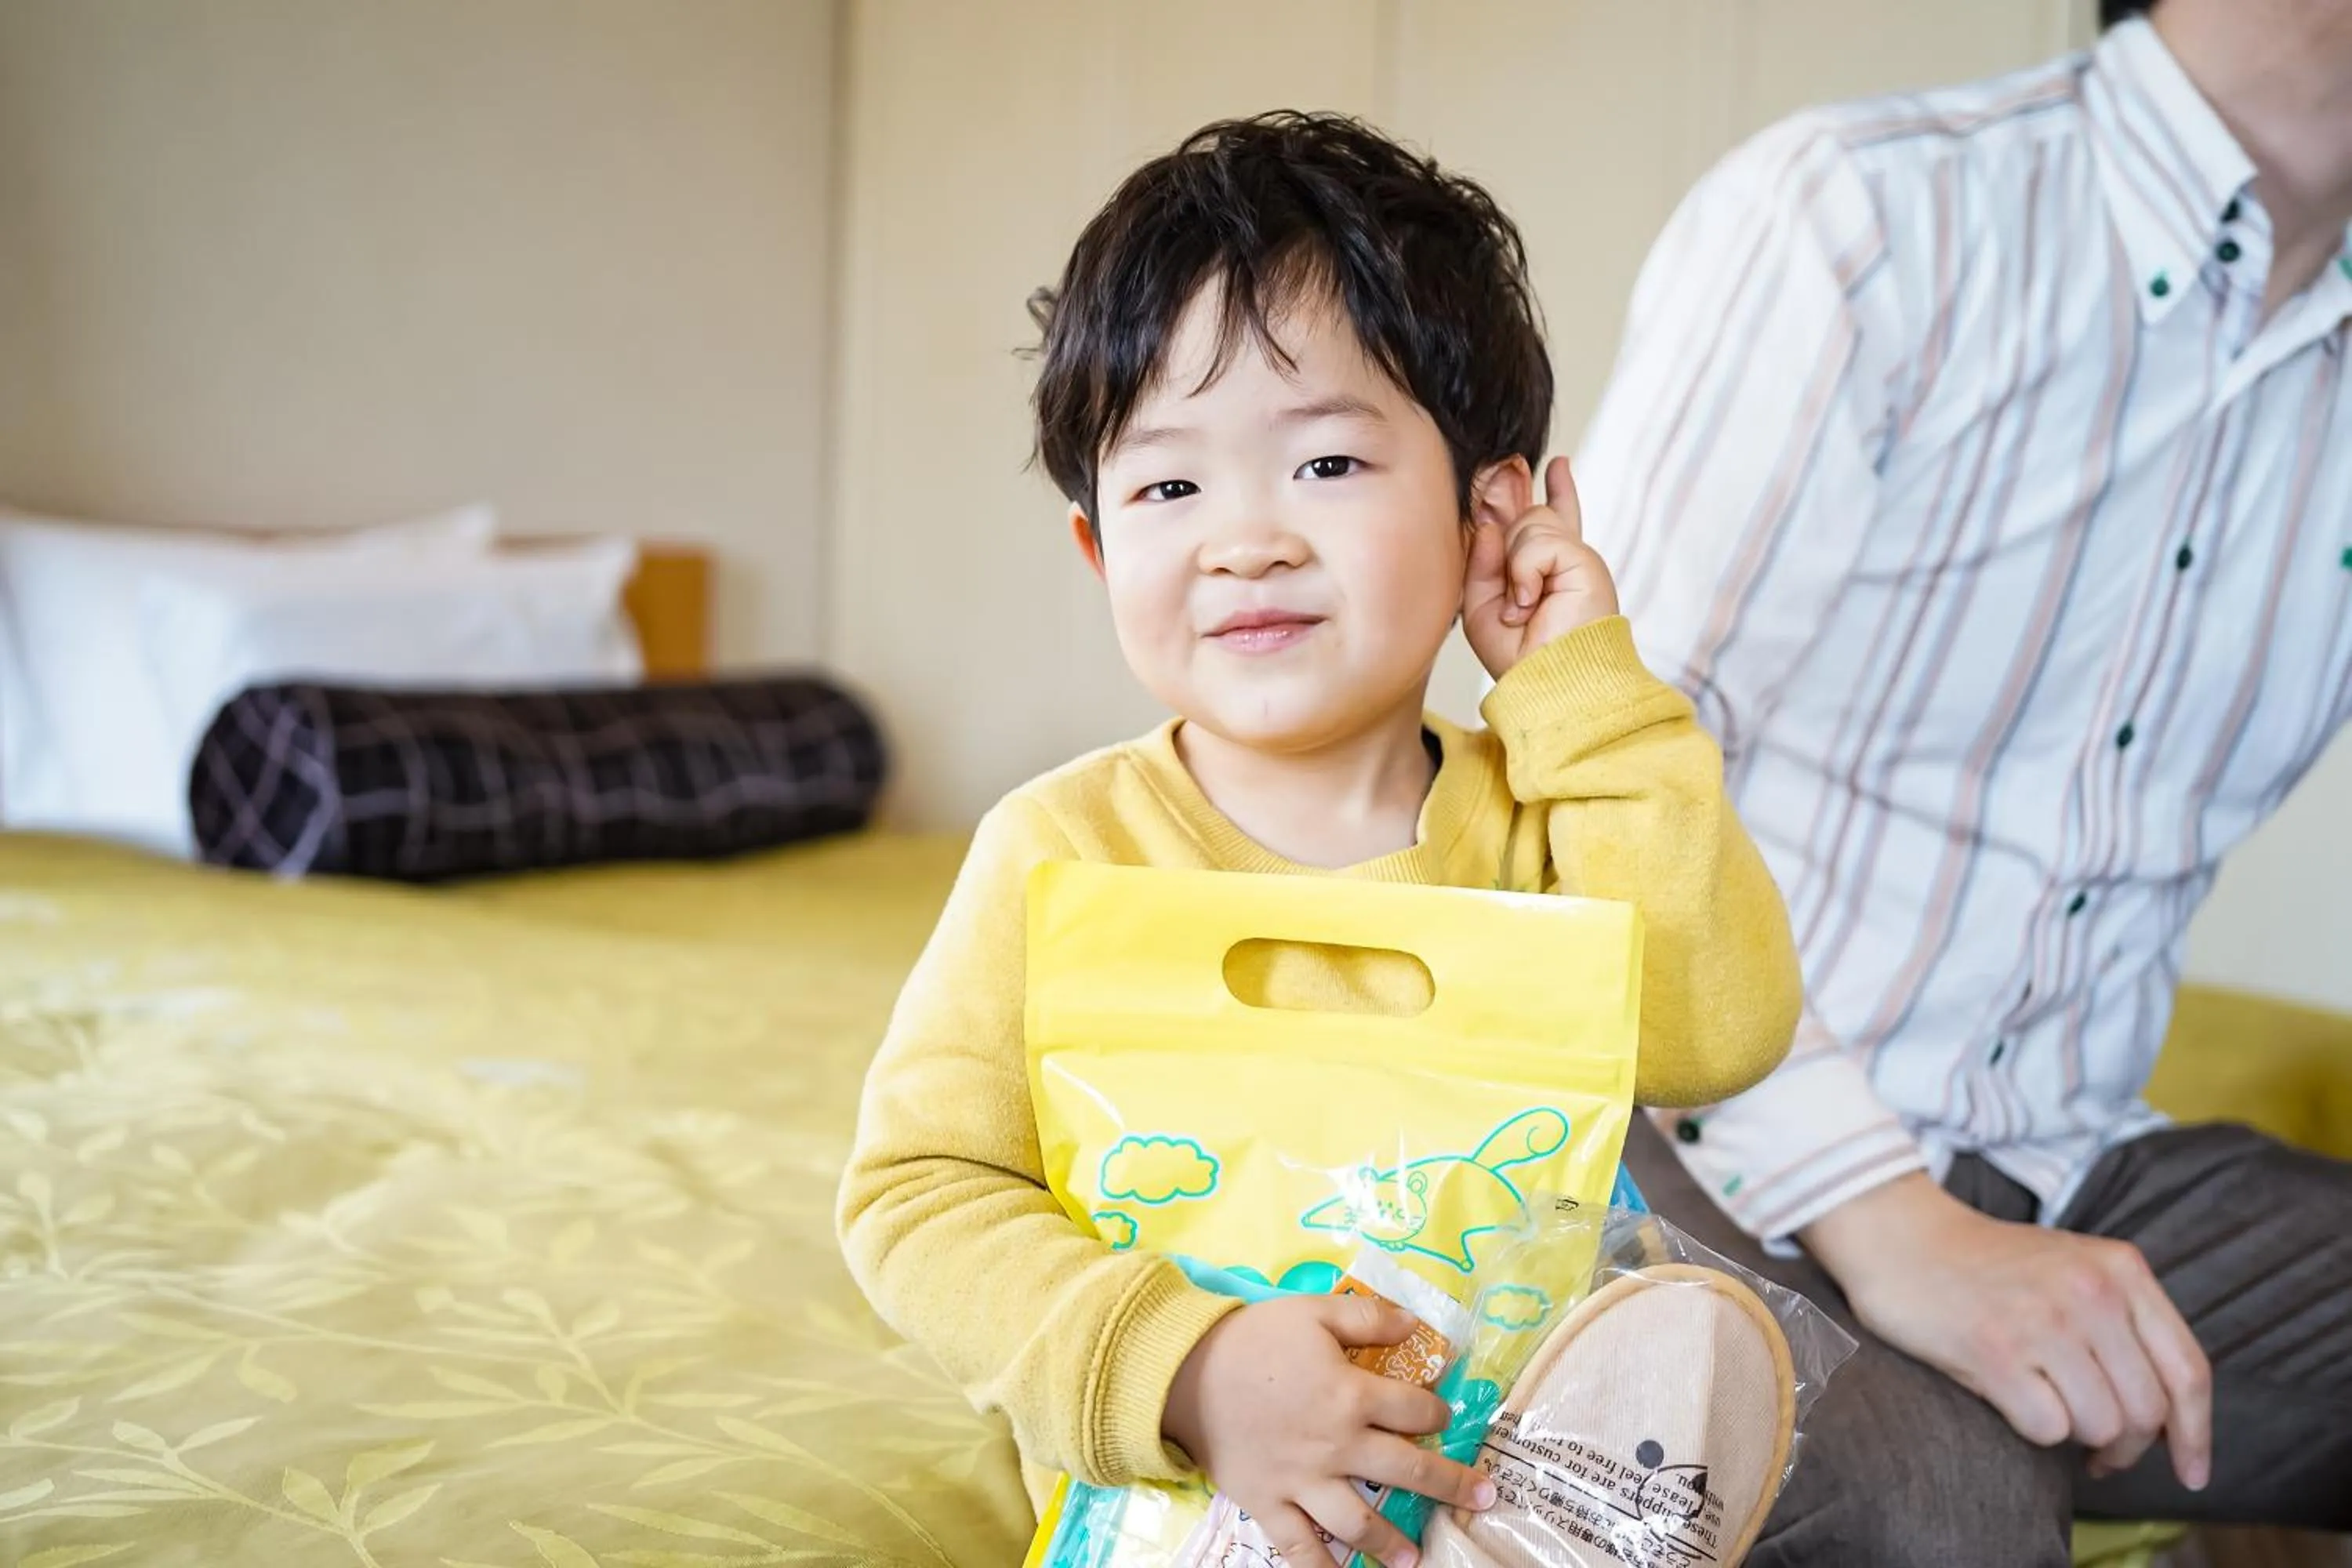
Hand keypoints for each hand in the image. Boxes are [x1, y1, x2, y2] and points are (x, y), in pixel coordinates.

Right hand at [1163, 1293, 1493, 1567]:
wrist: (1183, 1373)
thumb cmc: (1252, 1339)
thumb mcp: (1313, 1311)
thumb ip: (1368, 1318)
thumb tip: (1417, 1326)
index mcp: (1351, 1395)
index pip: (1413, 1408)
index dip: (1437, 1408)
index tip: (1443, 1412)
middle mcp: (1337, 1446)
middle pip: (1406, 1470)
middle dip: (1451, 1484)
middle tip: (1484, 1497)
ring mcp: (1303, 1482)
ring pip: (1359, 1522)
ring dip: (1392, 1542)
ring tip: (1416, 1559)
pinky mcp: (1269, 1504)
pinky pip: (1298, 1547)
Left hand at [1462, 455, 1619, 680]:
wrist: (1549, 682)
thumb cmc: (1518, 657)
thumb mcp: (1481, 607)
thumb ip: (1482, 562)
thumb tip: (1489, 522)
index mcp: (1546, 571)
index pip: (1552, 519)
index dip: (1556, 490)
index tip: (1558, 465)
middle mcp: (1565, 560)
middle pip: (1529, 514)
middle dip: (1511, 532)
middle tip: (1514, 587)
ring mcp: (1575, 557)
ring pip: (1529, 523)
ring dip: (1514, 568)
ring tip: (1522, 608)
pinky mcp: (1583, 560)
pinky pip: (1537, 543)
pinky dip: (1525, 573)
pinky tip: (1530, 602)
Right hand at [1802, 1173, 2210, 1487]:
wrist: (1901, 1235)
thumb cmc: (1989, 1265)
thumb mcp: (2075, 1268)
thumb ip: (2127, 1321)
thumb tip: (2169, 1417)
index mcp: (2121, 1269)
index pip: (2188, 1370)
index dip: (2196, 1434)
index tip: (2191, 1471)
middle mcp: (2091, 1292)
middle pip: (2148, 1411)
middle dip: (2126, 1447)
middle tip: (2098, 1451)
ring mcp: (2043, 1320)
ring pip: (2101, 1425)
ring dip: (2078, 1438)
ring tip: (2050, 1414)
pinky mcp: (1994, 1349)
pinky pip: (2047, 1427)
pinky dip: (2034, 1429)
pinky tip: (2013, 1401)